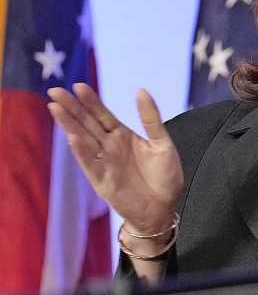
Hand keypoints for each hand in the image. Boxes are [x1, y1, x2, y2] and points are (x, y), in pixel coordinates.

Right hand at [47, 84, 183, 233]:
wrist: (163, 208)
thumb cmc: (164, 177)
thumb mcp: (162, 143)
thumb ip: (150, 119)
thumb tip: (142, 90)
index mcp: (122, 135)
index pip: (102, 114)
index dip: (91, 101)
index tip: (79, 86)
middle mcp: (109, 146)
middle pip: (87, 123)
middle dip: (72, 108)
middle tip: (55, 92)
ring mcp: (104, 162)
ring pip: (83, 140)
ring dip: (69, 125)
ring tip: (56, 108)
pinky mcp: (102, 180)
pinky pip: (90, 164)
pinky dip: (81, 152)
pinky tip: (72, 138)